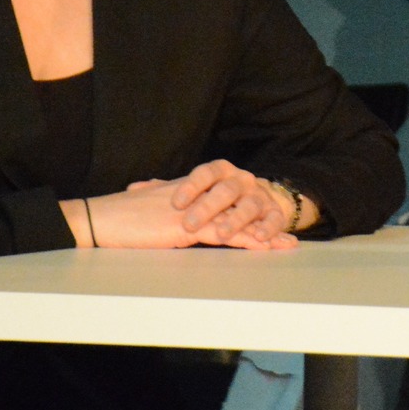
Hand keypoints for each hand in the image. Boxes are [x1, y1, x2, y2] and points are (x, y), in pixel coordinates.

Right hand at [80, 162, 296, 250]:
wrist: (101, 219)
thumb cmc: (118, 218)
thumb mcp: (144, 207)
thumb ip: (157, 201)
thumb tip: (152, 197)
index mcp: (187, 190)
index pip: (226, 198)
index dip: (248, 210)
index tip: (268, 219)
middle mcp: (196, 196)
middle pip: (239, 206)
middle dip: (266, 222)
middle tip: (288, 235)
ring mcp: (194, 210)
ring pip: (237, 219)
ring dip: (263, 233)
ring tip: (286, 245)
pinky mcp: (188, 226)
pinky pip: (223, 234)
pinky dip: (245, 240)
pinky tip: (261, 247)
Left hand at [166, 160, 299, 248]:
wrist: (258, 199)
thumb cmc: (218, 197)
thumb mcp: (194, 191)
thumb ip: (165, 190)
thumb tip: (134, 188)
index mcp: (220, 172)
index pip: (205, 173)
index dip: (191, 187)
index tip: (176, 202)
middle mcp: (241, 180)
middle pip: (226, 190)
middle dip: (208, 207)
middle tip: (190, 224)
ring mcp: (259, 196)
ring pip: (249, 205)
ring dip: (236, 220)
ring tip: (223, 233)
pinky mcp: (274, 212)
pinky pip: (273, 219)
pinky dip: (268, 228)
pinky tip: (259, 237)